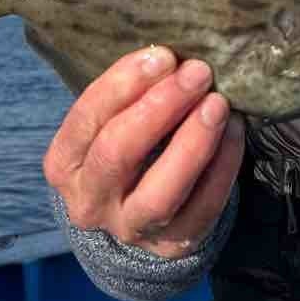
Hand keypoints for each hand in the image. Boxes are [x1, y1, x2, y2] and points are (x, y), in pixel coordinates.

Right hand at [43, 46, 244, 257]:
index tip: (163, 56)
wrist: (138, 212)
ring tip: (218, 103)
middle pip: (118, 154)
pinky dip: (223, 166)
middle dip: (160, 107)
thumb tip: (171, 55)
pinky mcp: (172, 245)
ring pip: (160, 192)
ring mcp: (130, 228)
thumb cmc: (128, 145)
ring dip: (192, 143)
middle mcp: (89, 201)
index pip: (86, 119)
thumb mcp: (112, 120)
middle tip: (197, 72)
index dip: (124, 85)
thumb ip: (131, 92)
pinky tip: (235, 130)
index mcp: (64, 163)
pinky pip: (202, 207)